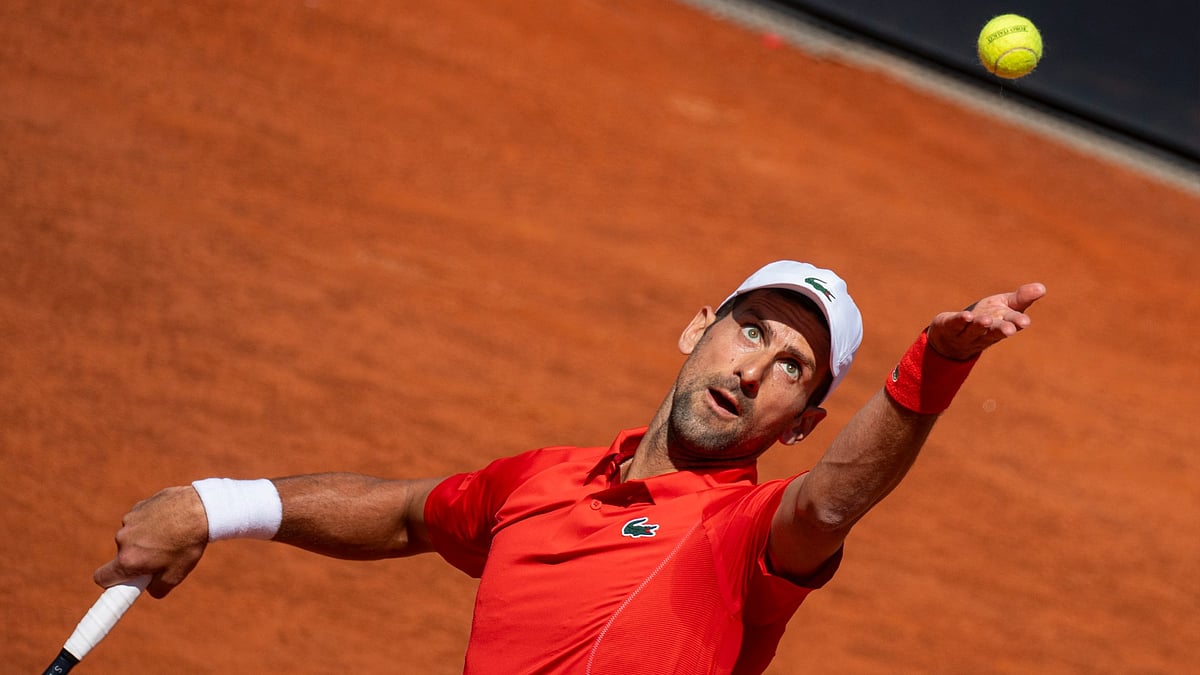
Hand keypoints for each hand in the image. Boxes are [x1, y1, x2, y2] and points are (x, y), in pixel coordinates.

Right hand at [93, 486, 208, 597]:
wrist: (202, 508)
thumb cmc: (189, 543)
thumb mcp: (176, 575)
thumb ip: (156, 588)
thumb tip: (148, 587)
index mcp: (128, 559)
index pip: (102, 577)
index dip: (111, 583)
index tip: (120, 585)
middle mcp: (123, 539)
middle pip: (123, 556)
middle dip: (138, 558)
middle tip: (162, 556)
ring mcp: (129, 520)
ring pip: (133, 537)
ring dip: (146, 539)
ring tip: (172, 536)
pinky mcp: (139, 506)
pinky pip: (141, 520)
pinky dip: (151, 522)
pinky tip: (170, 521)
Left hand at [927, 283, 1046, 360]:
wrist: (953, 337)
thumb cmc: (987, 317)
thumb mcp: (1005, 305)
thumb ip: (1022, 298)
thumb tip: (1042, 287)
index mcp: (1001, 324)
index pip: (1011, 323)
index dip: (1017, 322)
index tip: (1025, 322)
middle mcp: (985, 332)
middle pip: (994, 331)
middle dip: (1001, 330)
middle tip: (1009, 329)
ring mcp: (966, 332)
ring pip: (974, 330)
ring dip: (980, 325)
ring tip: (985, 320)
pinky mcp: (949, 327)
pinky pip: (955, 325)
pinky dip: (960, 321)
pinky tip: (965, 317)